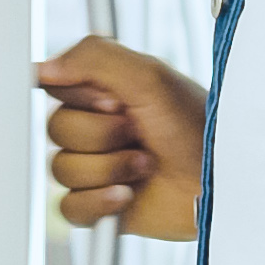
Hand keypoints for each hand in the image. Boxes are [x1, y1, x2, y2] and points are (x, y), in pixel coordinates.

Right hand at [36, 36, 204, 240]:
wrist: (220, 182)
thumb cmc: (199, 128)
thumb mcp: (149, 77)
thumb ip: (94, 58)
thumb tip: (44, 68)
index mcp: (107, 93)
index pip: (58, 88)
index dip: (83, 98)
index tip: (115, 101)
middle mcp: (99, 128)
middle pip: (56, 129)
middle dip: (100, 135)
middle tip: (138, 134)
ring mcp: (98, 167)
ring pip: (61, 169)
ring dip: (107, 168)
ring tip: (144, 165)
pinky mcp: (101, 205)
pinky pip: (69, 206)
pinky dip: (98, 202)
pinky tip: (127, 194)